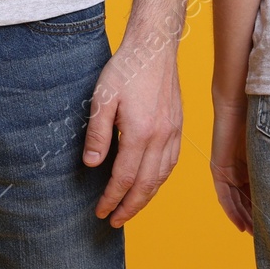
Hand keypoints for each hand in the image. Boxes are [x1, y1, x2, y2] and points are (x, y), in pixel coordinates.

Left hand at [83, 40, 182, 227]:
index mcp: (140, 133)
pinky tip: (150, 182)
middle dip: (129, 207)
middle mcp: (161, 137)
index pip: (125, 178)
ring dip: (146, 197)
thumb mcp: (102, 98)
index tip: (101, 211)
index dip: (112, 199)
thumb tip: (91, 165)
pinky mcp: (178, 126)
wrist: (154, 47)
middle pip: (146, 185)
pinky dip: (160, 180)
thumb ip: (97, 134)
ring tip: (130, 208)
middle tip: (115, 221)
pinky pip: (171, 163)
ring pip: (161, 177)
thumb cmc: (126, 69)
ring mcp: (173, 132)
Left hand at [209, 95, 252, 232]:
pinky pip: (224, 195)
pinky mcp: (219, 168)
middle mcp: (241, 167)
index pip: (262, 192)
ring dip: (246, 218)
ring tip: (256, 235)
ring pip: (237, 201)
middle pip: (249, 199)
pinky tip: (240, 224)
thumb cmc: (265, 117)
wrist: (241, 100)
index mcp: (255, 162)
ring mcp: (229, 168)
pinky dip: (232, 210)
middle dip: (258, 218)